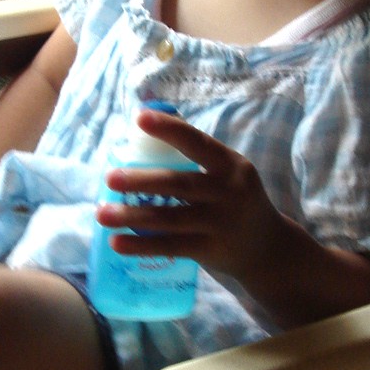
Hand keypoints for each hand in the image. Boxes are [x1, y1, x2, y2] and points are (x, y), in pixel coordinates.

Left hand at [95, 106, 281, 284]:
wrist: (269, 249)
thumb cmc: (236, 201)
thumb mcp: (229, 173)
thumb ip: (198, 154)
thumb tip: (149, 121)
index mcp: (231, 165)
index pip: (198, 142)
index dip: (169, 130)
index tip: (138, 119)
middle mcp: (229, 192)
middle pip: (179, 184)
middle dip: (141, 180)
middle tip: (109, 178)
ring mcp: (221, 224)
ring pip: (170, 219)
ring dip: (132, 216)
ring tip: (101, 214)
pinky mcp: (211, 251)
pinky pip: (171, 247)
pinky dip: (142, 245)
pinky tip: (117, 243)